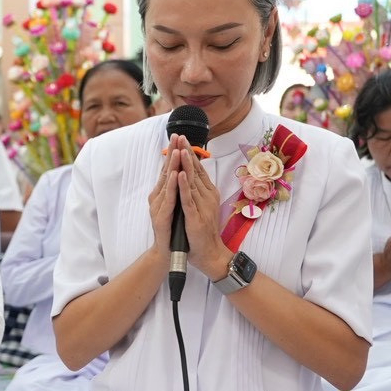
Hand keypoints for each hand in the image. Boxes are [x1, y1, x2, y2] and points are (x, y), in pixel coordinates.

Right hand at [147, 140, 180, 256]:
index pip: (169, 169)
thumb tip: (180, 175)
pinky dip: (173, 186)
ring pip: (167, 182)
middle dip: (172, 153)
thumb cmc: (172, 231)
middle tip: (176, 135)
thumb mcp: (175, 207)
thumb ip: (175, 191)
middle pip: (166, 171)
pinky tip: (176, 175)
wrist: (167, 253)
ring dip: (172, 165)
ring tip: (177, 150)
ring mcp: (159, 206)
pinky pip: (169, 198)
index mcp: (163, 194)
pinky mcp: (163, 217)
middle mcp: (158, 197)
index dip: (173, 153)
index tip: (178, 136)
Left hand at [176, 141, 229, 277]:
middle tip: (180, 136)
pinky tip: (180, 174)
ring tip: (180, 147)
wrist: (209, 254)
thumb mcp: (201, 206)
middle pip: (195, 170)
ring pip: (192, 181)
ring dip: (186, 164)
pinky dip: (184, 186)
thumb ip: (197, 191)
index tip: (182, 138)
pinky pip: (188, 199)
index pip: (198, 169)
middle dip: (187, 152)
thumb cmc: (202, 231)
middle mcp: (207, 196)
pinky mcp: (195, 217)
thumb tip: (191, 175)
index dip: (190, 153)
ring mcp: (202, 206)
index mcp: (208, 193)